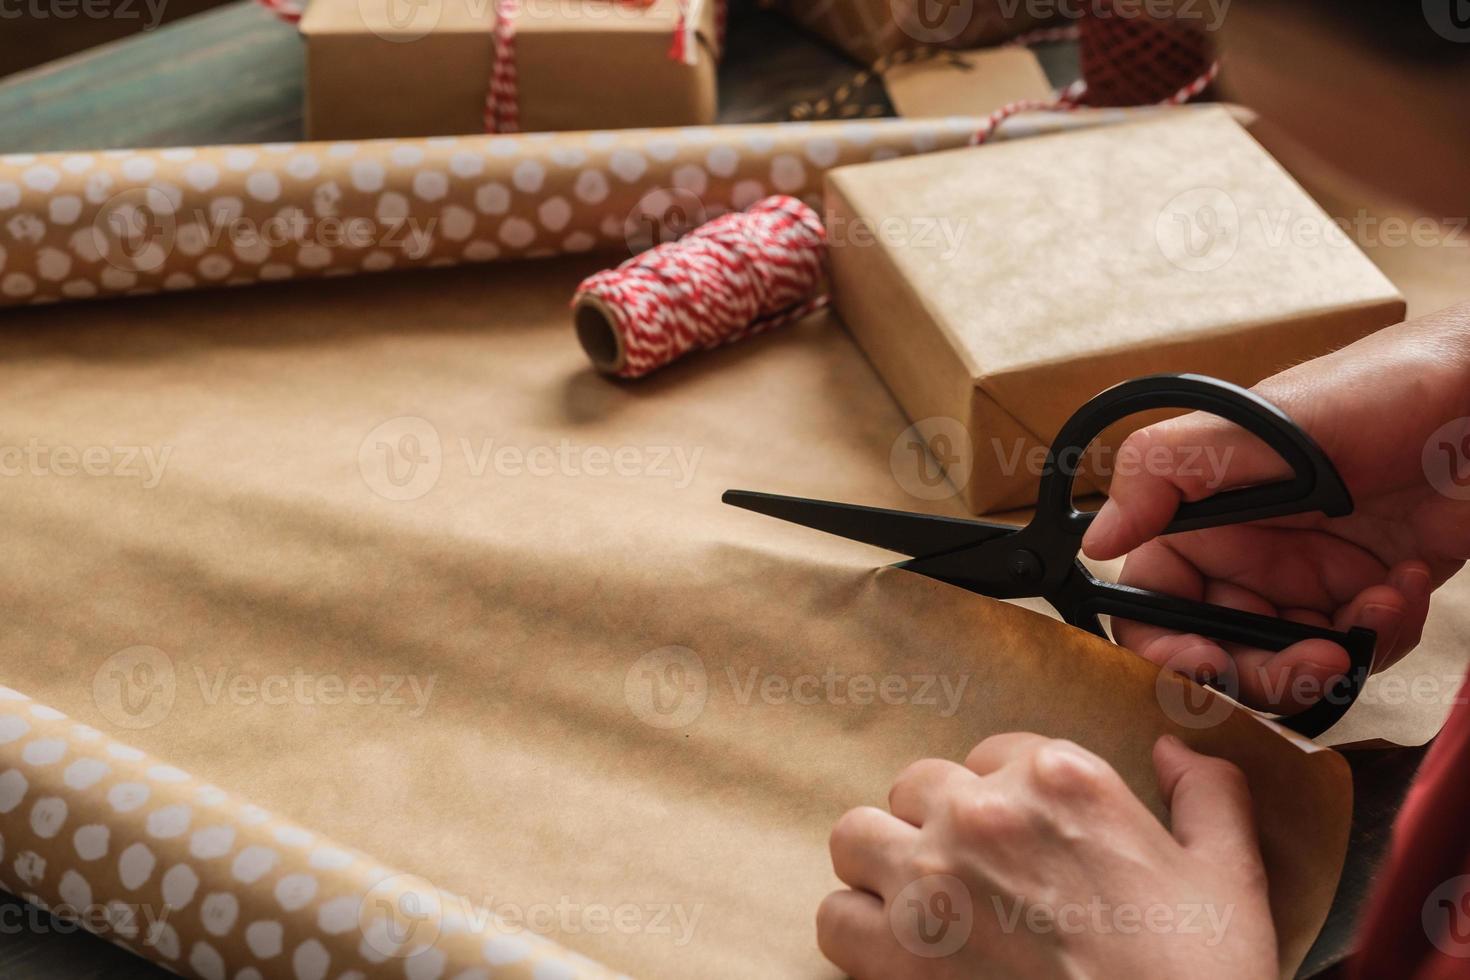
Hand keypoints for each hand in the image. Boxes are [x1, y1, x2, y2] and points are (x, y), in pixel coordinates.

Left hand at [818, 734, 1277, 979]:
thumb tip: (1174, 749)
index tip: (1021, 843)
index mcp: (1063, 779)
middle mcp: (986, 812)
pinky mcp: (896, 952)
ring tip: (920, 906)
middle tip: (972, 881)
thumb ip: (1207, 794)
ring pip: (857, 836)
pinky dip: (859, 935)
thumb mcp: (1230, 875)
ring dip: (882, 867)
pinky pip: (836, 916)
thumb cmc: (1197, 976)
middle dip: (938, 826)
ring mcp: (932, 878)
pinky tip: (899, 956)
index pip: (992, 754)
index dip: (1003, 797)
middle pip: (917, 788)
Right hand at [1082, 303, 1469, 713]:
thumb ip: (1165, 474)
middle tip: (1313, 660)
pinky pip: (1359, 651)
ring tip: (1376, 606)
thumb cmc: (1376, 389)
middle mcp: (1247, 554)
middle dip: (1263, 672)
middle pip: (1221, 654)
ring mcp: (1307, 578)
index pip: (1152, 605)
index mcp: (1203, 518)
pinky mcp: (1368, 594)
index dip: (1164, 647)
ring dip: (1335, 654)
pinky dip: (1385, 633)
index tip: (1205, 665)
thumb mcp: (1258, 424)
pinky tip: (1404, 583)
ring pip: (1290, 665)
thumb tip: (1095, 541)